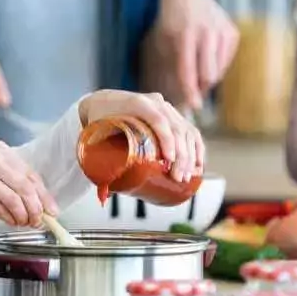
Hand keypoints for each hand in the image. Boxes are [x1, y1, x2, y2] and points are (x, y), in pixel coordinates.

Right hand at [0, 143, 56, 227]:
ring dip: (24, 216)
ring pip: (15, 199)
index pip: (30, 174)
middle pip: (26, 187)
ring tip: (25, 224)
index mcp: (1, 151)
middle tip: (39, 221)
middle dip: (37, 208)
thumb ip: (10, 182)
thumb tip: (36, 203)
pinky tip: (12, 223)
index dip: (44, 195)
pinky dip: (9, 218)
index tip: (52, 210)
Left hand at [79, 90, 204, 181]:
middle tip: (178, 177)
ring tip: (187, 177)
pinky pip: (190, 130)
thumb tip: (104, 194)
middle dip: (182, 155)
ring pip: (186, 130)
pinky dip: (197, 147)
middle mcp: (156, 103)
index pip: (158, 120)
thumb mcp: (97, 133)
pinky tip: (199, 164)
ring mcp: (166, 108)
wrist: (103, 101)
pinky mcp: (173, 116)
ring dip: (191, 155)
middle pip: (176, 128)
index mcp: (137, 103)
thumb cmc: (99, 121)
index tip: (169, 160)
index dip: (167, 139)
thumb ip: (99, 157)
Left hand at [142, 0, 238, 111]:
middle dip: (200, 86)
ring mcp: (221, 30)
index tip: (194, 106)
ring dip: (208, 77)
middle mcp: (205, 32)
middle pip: (207, 75)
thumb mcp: (162, 43)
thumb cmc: (171, 26)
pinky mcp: (232, 32)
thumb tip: (182, 100)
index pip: (188, 71)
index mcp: (184, 35)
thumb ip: (170, 69)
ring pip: (218, 70)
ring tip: (197, 70)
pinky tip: (207, 56)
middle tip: (193, 89)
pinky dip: (216, 65)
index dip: (190, 91)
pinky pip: (226, 61)